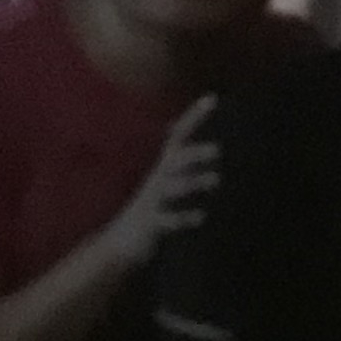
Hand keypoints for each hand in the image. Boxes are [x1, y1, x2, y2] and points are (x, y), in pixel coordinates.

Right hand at [101, 99, 220, 273]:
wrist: (122, 242)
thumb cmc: (153, 211)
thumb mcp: (168, 184)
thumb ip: (185, 165)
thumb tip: (201, 142)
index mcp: (164, 169)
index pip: (179, 136)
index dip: (194, 117)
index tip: (212, 98)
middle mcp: (157, 181)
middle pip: (174, 162)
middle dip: (193, 155)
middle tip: (218, 150)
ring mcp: (153, 202)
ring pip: (170, 188)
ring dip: (192, 183)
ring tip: (215, 180)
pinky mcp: (151, 224)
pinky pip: (166, 220)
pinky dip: (182, 218)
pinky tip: (200, 217)